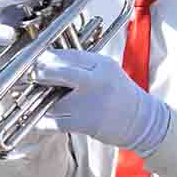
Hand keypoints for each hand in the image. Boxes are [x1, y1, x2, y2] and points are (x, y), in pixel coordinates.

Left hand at [33, 49, 169, 152]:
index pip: (67, 55)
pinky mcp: (84, 122)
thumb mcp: (108, 71)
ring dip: (39, 98)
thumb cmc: (123, 96)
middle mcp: (96, 80)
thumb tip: (50, 61)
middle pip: (56, 70)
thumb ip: (84, 65)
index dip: (47, 56)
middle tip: (34, 75)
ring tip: (39, 98)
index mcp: (102, 64)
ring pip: (50, 97)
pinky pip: (53, 121)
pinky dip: (43, 120)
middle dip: (39, 72)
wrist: (143, 120)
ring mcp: (89, 101)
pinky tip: (43, 118)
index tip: (38, 59)